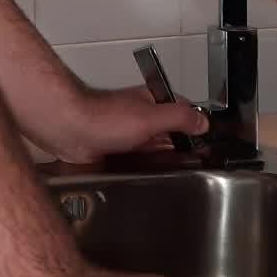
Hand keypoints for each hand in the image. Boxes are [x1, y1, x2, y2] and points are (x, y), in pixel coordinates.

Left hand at [37, 86, 210, 164]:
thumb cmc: (102, 118)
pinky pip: (138, 158)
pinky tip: (154, 175)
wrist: (69, 131)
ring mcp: (128, 133)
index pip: (182, 111)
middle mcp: (140, 115)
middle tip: (197, 162)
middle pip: (170, 131)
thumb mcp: (150, 116)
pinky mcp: (116, 149)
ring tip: (181, 173)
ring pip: (154, 147)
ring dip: (165, 158)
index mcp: (151, 101)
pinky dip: (147, 165)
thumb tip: (203, 121)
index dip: (196, 126)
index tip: (207, 143)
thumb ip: (179, 118)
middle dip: (182, 146)